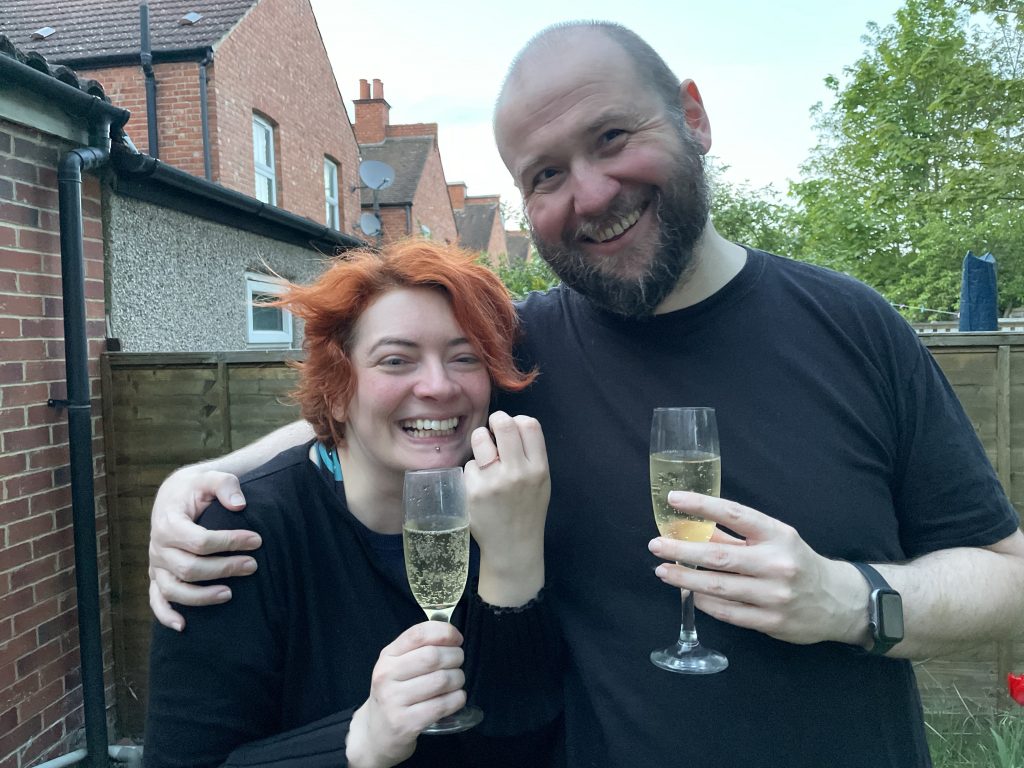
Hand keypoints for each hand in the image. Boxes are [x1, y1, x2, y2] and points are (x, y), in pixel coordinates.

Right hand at [148, 466, 261, 630]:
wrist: (175, 494)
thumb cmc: (196, 488)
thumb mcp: (210, 477)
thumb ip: (226, 484)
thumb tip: (240, 505)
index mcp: (168, 522)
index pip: (200, 541)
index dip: (230, 542)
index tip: (257, 540)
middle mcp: (158, 547)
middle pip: (190, 568)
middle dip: (224, 569)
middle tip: (252, 565)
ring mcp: (155, 564)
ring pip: (174, 589)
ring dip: (201, 597)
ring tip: (230, 594)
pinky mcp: (156, 575)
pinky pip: (156, 600)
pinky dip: (166, 615)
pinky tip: (184, 626)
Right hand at [346, 622, 466, 767]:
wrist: (375, 733)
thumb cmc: (394, 693)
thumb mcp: (397, 665)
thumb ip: (420, 648)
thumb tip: (452, 635)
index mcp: (387, 656)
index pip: (418, 634)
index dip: (444, 632)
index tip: (457, 638)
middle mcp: (386, 676)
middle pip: (433, 656)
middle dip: (456, 656)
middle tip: (458, 662)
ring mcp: (394, 701)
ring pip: (441, 680)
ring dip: (458, 679)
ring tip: (456, 681)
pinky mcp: (405, 723)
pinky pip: (442, 705)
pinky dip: (457, 699)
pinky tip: (455, 698)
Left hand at [464, 412, 549, 605]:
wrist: (513, 546)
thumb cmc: (527, 509)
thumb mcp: (542, 481)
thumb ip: (531, 454)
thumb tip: (510, 423)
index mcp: (538, 469)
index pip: (529, 425)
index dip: (517, 420)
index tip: (510, 428)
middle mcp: (517, 473)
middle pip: (503, 424)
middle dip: (495, 421)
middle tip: (492, 431)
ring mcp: (493, 482)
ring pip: (480, 439)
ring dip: (480, 442)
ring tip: (484, 457)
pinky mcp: (472, 492)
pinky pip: (468, 465)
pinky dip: (472, 471)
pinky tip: (479, 485)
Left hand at [647, 492, 864, 645]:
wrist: (838, 602)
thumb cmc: (797, 563)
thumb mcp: (774, 541)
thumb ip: (735, 536)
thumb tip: (692, 526)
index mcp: (778, 535)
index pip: (735, 514)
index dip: (703, 505)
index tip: (674, 499)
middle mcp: (777, 563)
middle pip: (719, 556)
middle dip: (682, 550)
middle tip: (655, 545)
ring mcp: (774, 595)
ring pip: (719, 587)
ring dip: (685, 579)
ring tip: (663, 571)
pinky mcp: (771, 622)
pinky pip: (728, 612)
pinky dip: (704, 603)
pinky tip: (690, 595)